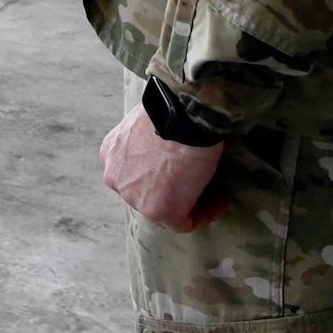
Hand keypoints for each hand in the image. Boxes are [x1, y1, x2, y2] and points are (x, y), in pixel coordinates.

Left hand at [101, 101, 226, 231]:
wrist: (183, 116)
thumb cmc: (171, 109)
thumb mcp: (145, 120)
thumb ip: (147, 140)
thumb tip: (167, 144)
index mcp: (111, 154)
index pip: (133, 172)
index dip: (157, 173)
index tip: (180, 168)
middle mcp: (116, 178)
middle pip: (145, 192)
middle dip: (170, 188)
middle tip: (196, 179)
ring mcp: (135, 197)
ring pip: (163, 209)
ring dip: (188, 201)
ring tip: (213, 190)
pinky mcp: (160, 211)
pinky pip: (184, 223)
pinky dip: (205, 214)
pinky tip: (220, 200)